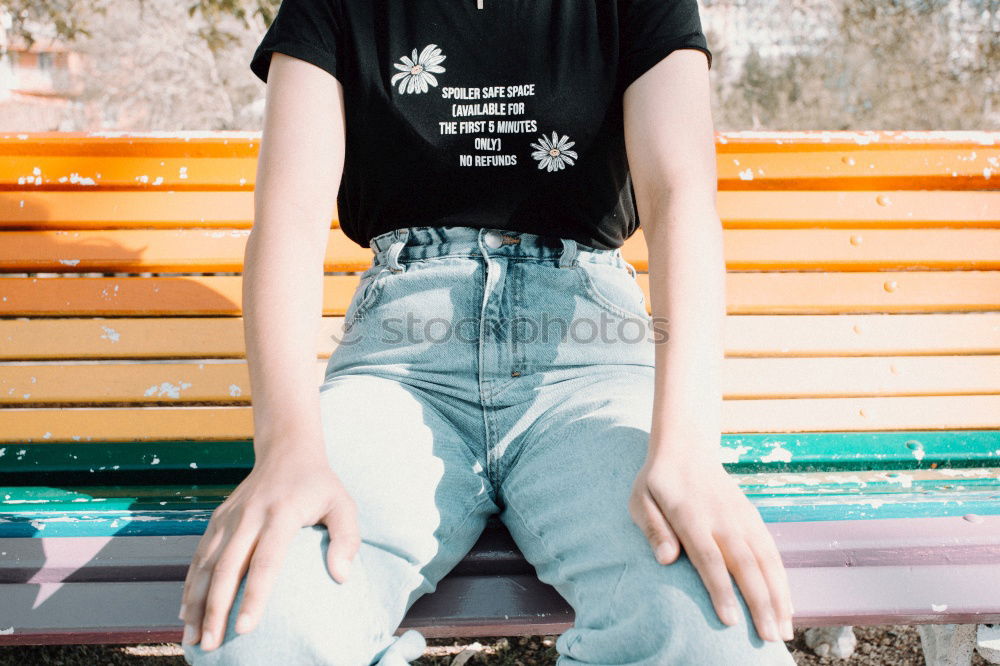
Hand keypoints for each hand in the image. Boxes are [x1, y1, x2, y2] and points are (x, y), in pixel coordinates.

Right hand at [178, 436, 359, 651]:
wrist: (287, 450)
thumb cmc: (320, 485)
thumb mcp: (343, 505)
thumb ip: (347, 538)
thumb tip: (341, 577)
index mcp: (281, 513)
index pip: (265, 561)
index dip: (254, 596)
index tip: (244, 628)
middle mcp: (250, 515)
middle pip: (227, 568)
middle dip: (215, 609)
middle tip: (210, 644)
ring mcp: (230, 516)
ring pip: (206, 564)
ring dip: (196, 602)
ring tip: (192, 638)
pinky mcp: (218, 518)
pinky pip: (199, 555)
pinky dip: (190, 584)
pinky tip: (186, 612)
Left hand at [628, 449, 793, 642]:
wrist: (686, 449)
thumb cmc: (658, 483)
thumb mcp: (641, 500)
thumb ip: (654, 529)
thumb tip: (665, 560)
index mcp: (691, 515)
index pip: (709, 558)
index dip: (721, 590)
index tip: (730, 622)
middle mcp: (723, 518)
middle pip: (746, 565)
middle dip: (760, 604)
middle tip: (769, 639)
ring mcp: (742, 517)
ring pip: (766, 561)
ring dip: (778, 597)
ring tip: (783, 631)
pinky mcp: (752, 518)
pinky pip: (772, 552)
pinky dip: (782, 580)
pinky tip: (786, 606)